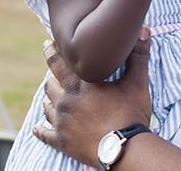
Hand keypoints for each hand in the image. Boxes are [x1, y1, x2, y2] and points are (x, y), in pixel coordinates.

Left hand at [34, 31, 152, 165]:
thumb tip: (144, 30)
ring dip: (48, 96)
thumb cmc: (130, 115)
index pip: (60, 61)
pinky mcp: (61, 141)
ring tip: (50, 91)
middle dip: (50, 71)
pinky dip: (40, 130)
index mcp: (81, 84)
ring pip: (47, 105)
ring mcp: (62, 122)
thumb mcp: (137, 83)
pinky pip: (45, 134)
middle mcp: (66, 101)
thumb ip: (138, 56)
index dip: (53, 49)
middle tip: (49, 63)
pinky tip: (37, 128)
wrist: (124, 150)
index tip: (49, 42)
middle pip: (50, 82)